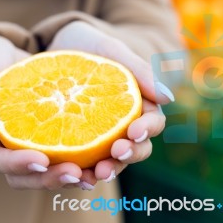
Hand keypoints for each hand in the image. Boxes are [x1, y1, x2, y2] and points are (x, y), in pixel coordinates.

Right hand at [0, 35, 90, 189]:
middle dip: (49, 179)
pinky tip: (104, 159)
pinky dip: (82, 163)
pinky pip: (65, 157)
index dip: (17, 164)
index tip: (41, 159)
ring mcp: (30, 147)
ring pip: (47, 174)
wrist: (11, 55)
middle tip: (75, 172)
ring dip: (70, 178)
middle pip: (24, 176)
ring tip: (94, 174)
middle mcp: (8, 148)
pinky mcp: (51, 140)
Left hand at [48, 21, 172, 183]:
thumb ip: (138, 70)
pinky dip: (83, 172)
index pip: (152, 123)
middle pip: (136, 147)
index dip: (147, 130)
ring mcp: (99, 135)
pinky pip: (85, 162)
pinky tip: (76, 176)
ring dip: (109, 170)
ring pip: (112, 161)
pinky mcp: (76, 142)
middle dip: (129, 154)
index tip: (134, 131)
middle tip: (115, 153)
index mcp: (136, 104)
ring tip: (95, 174)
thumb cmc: (86, 45)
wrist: (52, 48)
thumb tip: (169, 98)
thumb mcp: (110, 50)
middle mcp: (121, 123)